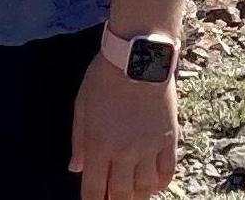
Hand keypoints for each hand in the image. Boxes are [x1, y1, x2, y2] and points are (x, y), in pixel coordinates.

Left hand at [70, 49, 175, 199]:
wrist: (138, 58)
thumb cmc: (104, 77)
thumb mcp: (82, 104)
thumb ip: (78, 139)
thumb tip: (75, 168)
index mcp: (100, 144)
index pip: (95, 188)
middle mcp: (125, 153)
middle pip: (122, 194)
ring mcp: (149, 148)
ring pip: (145, 188)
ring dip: (137, 197)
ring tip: (132, 197)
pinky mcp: (169, 140)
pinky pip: (167, 172)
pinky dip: (160, 183)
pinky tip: (153, 185)